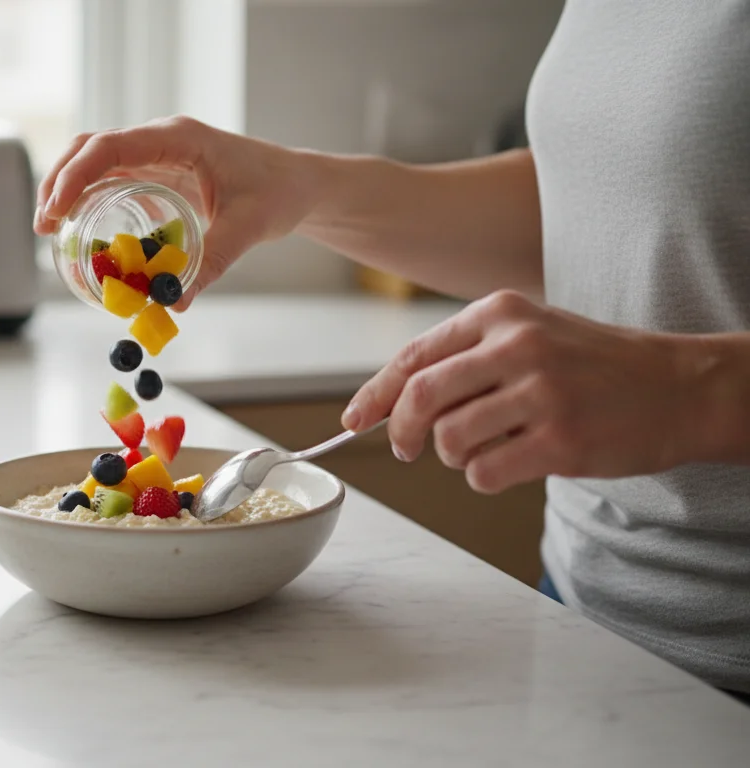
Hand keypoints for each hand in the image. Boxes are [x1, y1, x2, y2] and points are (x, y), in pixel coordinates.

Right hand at [34, 116, 316, 307]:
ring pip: (94, 162)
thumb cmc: (278, 192)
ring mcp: (155, 156)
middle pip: (89, 148)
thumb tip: (172, 301)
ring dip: (67, 190)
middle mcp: (160, 141)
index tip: (55, 211)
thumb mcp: (247, 228)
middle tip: (43, 227)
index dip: (75, 176)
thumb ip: (209, 263)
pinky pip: (112, 180)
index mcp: (177, 138)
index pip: (110, 146)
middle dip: (58, 183)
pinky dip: (89, 201)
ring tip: (50, 230)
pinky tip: (80, 233)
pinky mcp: (156, 175)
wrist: (298, 185)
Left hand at [341, 290, 711, 493]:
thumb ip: (466, 359)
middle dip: (401, 430)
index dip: (375, 393)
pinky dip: (482, 478)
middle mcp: (517, 346)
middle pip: (420, 396)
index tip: (354, 420)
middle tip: (407, 449)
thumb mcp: (530, 335)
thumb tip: (389, 402)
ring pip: (449, 438)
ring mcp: (541, 392)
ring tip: (483, 450)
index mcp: (500, 313)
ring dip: (451, 456)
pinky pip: (484, 472)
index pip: (414, 356)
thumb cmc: (594, 367)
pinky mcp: (561, 440)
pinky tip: (509, 466)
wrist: (681, 387)